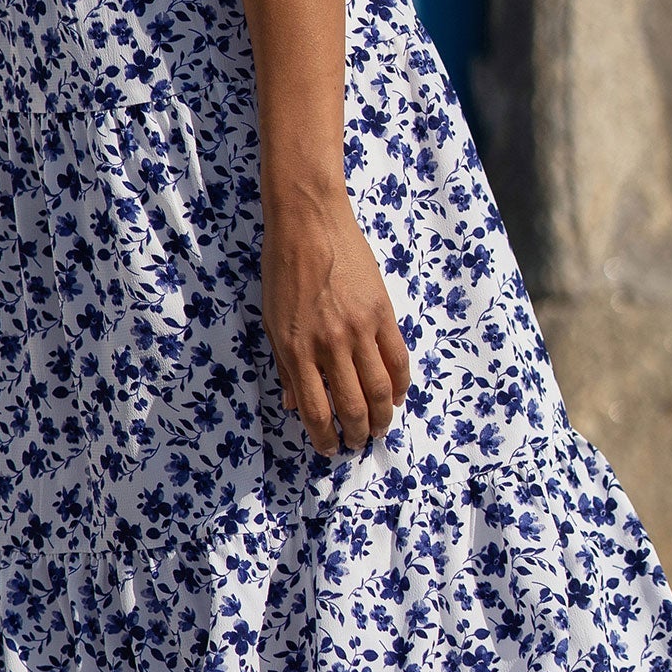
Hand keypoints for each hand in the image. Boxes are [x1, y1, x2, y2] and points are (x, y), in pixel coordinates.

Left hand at [263, 186, 411, 455]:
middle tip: (358, 443)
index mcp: (296, 349)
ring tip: (379, 429)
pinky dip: (400, 385)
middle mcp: (329, 345)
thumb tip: (293, 404)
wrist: (308, 223)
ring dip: (381, 418)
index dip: (324, 437)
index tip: (330, 448)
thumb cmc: (283, 270)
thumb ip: (285, 365)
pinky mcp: (382, 312)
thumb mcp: (271, 321)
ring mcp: (359, 329)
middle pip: (352, 406)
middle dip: (356, 434)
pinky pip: (398, 359)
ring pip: (380, 390)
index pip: (315, 409)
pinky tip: (395, 397)